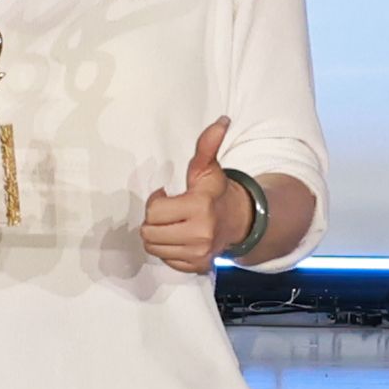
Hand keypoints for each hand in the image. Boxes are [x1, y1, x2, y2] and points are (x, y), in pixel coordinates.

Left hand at [137, 122, 237, 274]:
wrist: (239, 221)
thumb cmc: (216, 192)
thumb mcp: (208, 167)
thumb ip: (208, 145)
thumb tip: (221, 121)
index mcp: (199, 207)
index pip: (154, 212)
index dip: (155, 202)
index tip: (166, 195)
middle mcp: (200, 234)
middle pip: (150, 233)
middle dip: (154, 220)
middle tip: (167, 211)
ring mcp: (198, 254)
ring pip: (154, 248)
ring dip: (158, 235)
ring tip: (171, 224)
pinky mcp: (197, 266)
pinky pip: (166, 260)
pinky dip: (168, 249)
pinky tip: (179, 237)